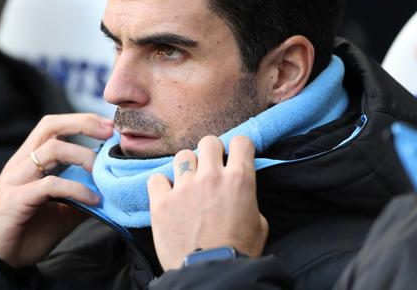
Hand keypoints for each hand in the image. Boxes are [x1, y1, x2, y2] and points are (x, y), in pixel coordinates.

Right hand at [0, 113, 112, 267]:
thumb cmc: (23, 233)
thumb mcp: (60, 213)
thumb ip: (80, 199)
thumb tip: (110, 192)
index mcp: (29, 161)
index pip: (53, 126)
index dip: (81, 121)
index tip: (108, 127)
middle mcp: (20, 164)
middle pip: (50, 126)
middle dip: (83, 123)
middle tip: (110, 132)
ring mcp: (16, 180)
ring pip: (51, 150)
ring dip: (83, 156)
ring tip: (102, 172)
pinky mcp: (15, 200)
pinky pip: (49, 185)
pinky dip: (76, 189)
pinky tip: (93, 200)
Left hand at [147, 135, 268, 269]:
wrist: (211, 274)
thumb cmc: (239, 253)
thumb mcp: (259, 225)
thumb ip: (249, 201)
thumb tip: (241, 195)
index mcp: (239, 180)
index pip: (240, 141)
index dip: (239, 148)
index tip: (235, 157)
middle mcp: (211, 177)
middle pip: (208, 142)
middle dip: (211, 153)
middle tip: (210, 169)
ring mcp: (184, 188)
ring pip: (183, 155)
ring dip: (187, 167)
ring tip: (188, 183)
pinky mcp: (161, 202)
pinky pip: (157, 178)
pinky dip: (162, 185)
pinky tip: (168, 196)